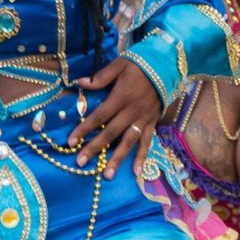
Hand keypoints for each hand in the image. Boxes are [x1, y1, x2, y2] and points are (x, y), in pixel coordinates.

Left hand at [67, 58, 160, 179]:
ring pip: (128, 142)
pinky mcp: (152, 123)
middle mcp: (131, 111)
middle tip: (81, 162)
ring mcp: (143, 119)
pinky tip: (136, 172)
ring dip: (117, 159)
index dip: (85, 129)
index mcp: (120, 97)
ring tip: (107, 175)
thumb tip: (80, 83)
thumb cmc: (140, 65)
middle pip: (110, 133)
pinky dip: (142, 157)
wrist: (167, 67)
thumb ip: (101, 77)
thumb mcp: (119, 65)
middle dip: (95, 148)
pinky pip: (147, 142)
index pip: (99, 116)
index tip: (71, 141)